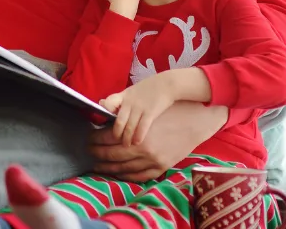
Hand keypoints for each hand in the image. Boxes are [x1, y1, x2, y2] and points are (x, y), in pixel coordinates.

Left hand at [88, 101, 227, 181]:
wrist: (196, 120)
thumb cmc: (169, 110)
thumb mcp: (145, 109)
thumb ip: (125, 114)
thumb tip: (103, 116)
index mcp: (136, 132)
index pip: (107, 137)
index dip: (94, 138)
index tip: (89, 137)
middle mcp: (142, 149)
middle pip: (111, 154)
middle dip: (97, 153)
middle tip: (88, 150)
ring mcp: (152, 161)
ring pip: (123, 168)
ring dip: (107, 167)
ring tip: (97, 164)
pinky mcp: (162, 167)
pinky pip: (139, 176)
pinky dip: (125, 176)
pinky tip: (117, 172)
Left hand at [101, 73, 177, 146]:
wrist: (167, 84)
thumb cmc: (148, 88)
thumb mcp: (131, 91)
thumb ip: (118, 99)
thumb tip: (101, 103)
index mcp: (123, 96)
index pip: (109, 103)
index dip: (105, 114)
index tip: (104, 123)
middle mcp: (129, 102)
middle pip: (118, 122)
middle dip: (116, 134)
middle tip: (115, 142)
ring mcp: (139, 107)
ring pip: (129, 127)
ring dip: (126, 139)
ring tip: (126, 145)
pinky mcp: (150, 112)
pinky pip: (142, 127)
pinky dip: (138, 136)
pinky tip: (137, 142)